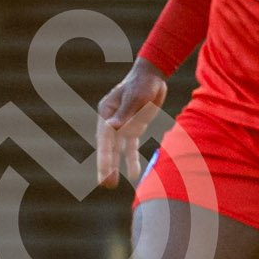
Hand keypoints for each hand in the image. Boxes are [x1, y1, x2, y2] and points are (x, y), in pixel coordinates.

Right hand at [96, 58, 166, 188]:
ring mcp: (122, 124)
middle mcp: (111, 120)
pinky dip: (131, 158)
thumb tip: (112, 129)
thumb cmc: (143, 82)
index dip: (104, 155)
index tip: (105, 171)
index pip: (105, 137)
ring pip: (117, 149)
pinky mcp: (133, 126)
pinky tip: (134, 173)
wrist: (154, 74)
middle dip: (106, 165)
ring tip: (112, 184)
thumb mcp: (135, 96)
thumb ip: (125, 113)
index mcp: (106, 111)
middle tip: (105, 184)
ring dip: (116, 165)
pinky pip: (130, 146)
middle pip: (107, 145)